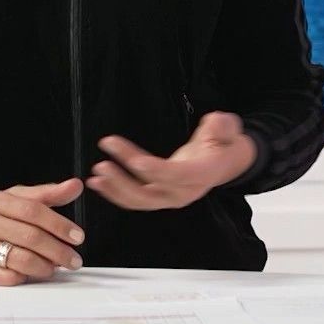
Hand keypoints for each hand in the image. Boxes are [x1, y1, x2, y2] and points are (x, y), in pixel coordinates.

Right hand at [0, 179, 85, 284]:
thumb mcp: (13, 198)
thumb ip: (45, 194)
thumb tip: (75, 186)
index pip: (33, 211)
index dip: (59, 225)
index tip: (77, 236)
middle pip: (30, 237)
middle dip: (58, 251)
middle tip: (74, 259)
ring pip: (20, 260)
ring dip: (45, 266)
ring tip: (56, 267)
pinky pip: (6, 277)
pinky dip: (25, 277)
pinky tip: (33, 273)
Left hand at [87, 111, 255, 210]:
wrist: (223, 162)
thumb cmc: (222, 144)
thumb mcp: (228, 130)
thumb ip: (223, 126)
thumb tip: (217, 123)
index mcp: (201, 174)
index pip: (176, 175)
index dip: (156, 170)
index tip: (135, 161)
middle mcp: (185, 191)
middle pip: (151, 191)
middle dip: (124, 181)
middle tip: (103, 164)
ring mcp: (171, 197)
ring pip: (140, 200)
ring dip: (115, 189)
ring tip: (95, 176)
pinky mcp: (160, 197)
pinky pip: (136, 200)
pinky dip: (116, 193)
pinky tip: (99, 182)